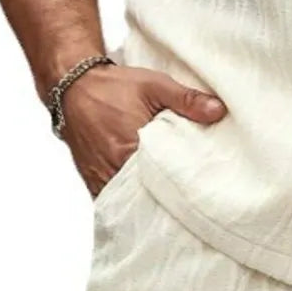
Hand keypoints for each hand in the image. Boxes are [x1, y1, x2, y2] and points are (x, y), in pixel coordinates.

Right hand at [61, 64, 226, 196]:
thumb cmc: (113, 87)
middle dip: (167, 199)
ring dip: (147, 201)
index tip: (200, 192)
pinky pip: (112, 199)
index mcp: (131, 147)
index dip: (182, 187)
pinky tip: (145, 199)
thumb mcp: (155, 85)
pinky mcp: (92, 179)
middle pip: (147, 194)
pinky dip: (128, 201)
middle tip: (190, 204)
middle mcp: (113, 168)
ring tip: (170, 205)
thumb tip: (218, 111)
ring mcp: (100, 176)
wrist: (73, 86)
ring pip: (129, 201)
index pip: (163, 180)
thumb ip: (187, 99)